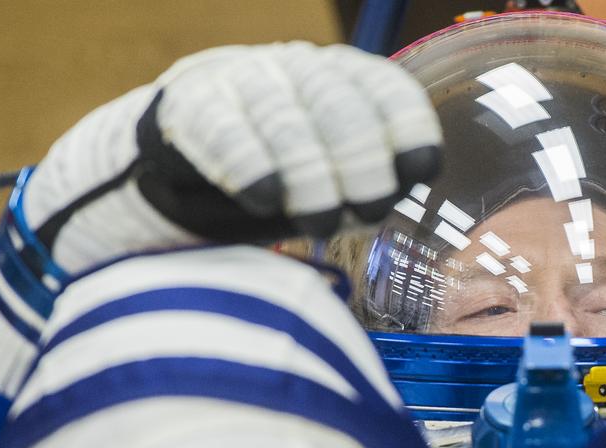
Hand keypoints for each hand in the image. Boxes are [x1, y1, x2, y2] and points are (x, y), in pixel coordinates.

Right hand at [19, 42, 441, 273]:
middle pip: (339, 105)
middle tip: (370, 206)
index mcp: (346, 82)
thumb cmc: (281, 173)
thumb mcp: (335, 179)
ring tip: (320, 217)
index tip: (423, 167)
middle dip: (361, 158)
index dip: (407, 127)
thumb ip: (371, 185)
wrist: (181, 156)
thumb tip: (399, 197)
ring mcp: (244, 83)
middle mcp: (299, 71)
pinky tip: (263, 195)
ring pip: (285, 118)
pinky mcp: (192, 108)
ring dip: (309, 172)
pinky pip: (223, 129)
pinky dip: (248, 163)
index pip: (386, 92)